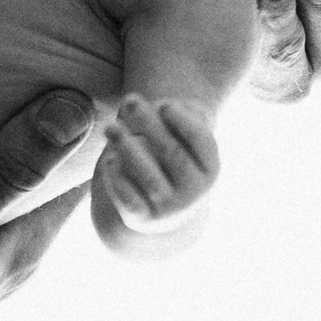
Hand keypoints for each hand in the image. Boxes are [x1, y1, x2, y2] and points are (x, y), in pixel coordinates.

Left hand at [88, 94, 220, 255]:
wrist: (163, 208)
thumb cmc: (173, 158)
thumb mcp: (183, 136)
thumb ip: (180, 115)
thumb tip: (161, 106)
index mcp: (210, 169)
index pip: (202, 142)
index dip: (184, 122)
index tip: (164, 104)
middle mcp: (194, 193)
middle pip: (172, 154)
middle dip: (150, 125)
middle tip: (130, 101)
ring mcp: (170, 209)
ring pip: (148, 177)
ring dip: (127, 148)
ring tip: (110, 127)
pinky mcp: (144, 219)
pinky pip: (130, 198)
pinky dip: (118, 178)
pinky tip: (110, 159)